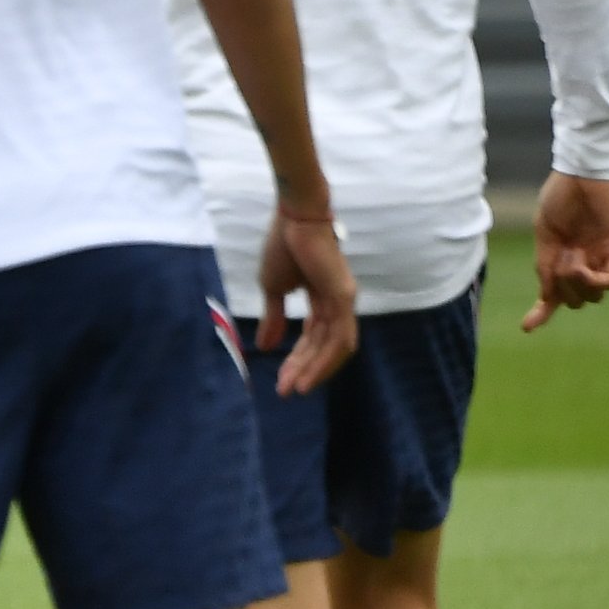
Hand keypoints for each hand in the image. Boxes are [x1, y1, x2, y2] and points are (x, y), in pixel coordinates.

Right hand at [259, 206, 359, 395]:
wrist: (293, 218)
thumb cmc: (283, 245)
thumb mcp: (273, 289)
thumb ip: (273, 318)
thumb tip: (264, 346)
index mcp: (322, 299)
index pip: (312, 337)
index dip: (296, 359)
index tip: (280, 379)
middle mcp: (338, 303)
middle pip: (323, 346)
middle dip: (304, 369)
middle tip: (285, 390)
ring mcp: (344, 301)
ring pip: (334, 348)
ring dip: (315, 370)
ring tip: (295, 388)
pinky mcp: (344, 298)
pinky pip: (339, 338)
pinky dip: (325, 360)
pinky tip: (308, 376)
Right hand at [518, 172, 608, 331]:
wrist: (581, 175)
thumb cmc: (560, 198)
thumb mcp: (545, 235)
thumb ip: (545, 265)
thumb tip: (548, 296)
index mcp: (559, 259)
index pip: (554, 294)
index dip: (541, 312)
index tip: (526, 328)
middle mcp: (582, 264)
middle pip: (575, 300)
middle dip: (562, 291)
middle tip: (557, 264)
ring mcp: (600, 259)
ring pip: (593, 296)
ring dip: (577, 284)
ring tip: (570, 258)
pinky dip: (595, 280)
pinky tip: (581, 264)